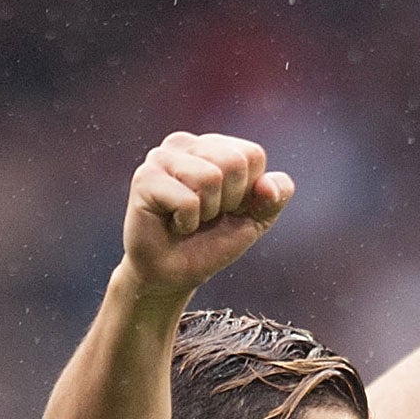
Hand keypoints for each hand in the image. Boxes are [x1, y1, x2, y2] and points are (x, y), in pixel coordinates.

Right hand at [120, 132, 294, 298]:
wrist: (173, 275)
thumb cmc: (210, 242)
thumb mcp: (254, 219)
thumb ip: (274, 197)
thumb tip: (267, 185)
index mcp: (212, 145)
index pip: (252, 155)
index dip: (247, 192)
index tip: (226, 209)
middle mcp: (185, 143)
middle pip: (234, 162)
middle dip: (228, 201)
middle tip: (206, 216)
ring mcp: (161, 157)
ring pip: (210, 177)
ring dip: (206, 212)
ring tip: (189, 219)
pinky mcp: (145, 178)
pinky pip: (188, 200)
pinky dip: (187, 222)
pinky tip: (173, 224)